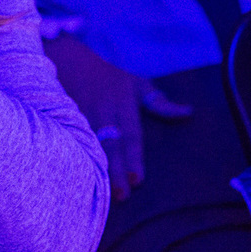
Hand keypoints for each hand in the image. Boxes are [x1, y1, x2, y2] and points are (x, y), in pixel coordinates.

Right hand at [43, 35, 191, 200]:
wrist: (65, 57)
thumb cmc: (106, 75)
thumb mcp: (134, 82)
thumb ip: (158, 102)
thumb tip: (188, 113)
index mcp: (121, 100)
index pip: (129, 133)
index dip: (132, 157)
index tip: (137, 179)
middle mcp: (101, 107)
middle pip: (110, 142)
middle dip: (115, 169)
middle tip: (121, 195)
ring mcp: (79, 111)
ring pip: (89, 143)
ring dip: (94, 166)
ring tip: (101, 190)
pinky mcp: (62, 115)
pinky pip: (70, 138)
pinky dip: (75, 156)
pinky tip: (76, 174)